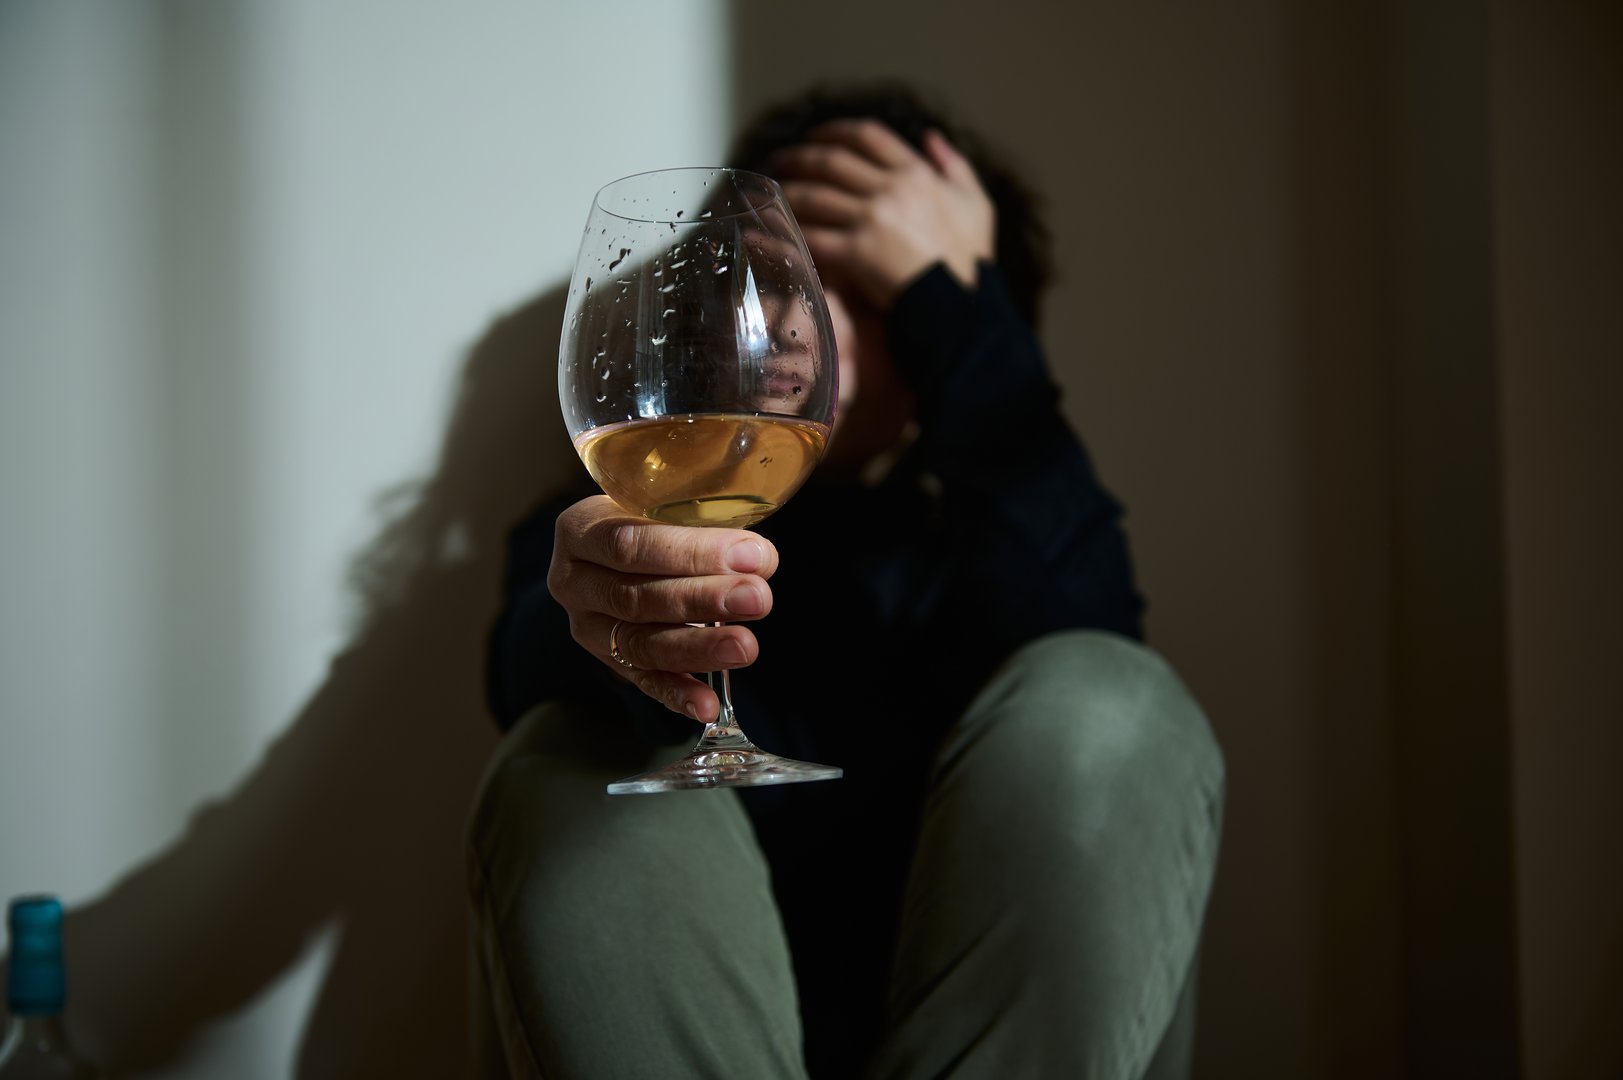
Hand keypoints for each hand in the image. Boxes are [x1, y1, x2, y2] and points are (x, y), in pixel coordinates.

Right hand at [546, 496, 777, 722]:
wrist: (614, 546)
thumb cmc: (647, 517)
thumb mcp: (657, 501)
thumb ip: (698, 521)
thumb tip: (759, 558)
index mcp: (580, 530)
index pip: (629, 544)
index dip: (692, 552)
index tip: (751, 555)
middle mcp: (573, 581)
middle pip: (636, 596)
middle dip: (703, 599)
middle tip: (757, 598)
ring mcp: (587, 627)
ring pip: (641, 642)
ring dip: (698, 648)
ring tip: (744, 646)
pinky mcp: (607, 661)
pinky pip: (642, 681)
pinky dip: (676, 693)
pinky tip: (707, 705)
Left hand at [771, 119, 994, 308]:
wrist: (961, 306)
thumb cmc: (970, 262)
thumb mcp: (976, 205)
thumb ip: (954, 166)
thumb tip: (931, 136)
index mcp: (917, 174)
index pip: (869, 136)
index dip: (836, 131)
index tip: (814, 135)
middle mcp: (891, 189)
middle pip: (832, 160)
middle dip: (798, 156)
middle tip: (777, 159)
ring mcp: (872, 219)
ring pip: (815, 195)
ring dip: (786, 191)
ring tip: (767, 194)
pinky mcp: (856, 253)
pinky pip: (810, 236)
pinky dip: (784, 233)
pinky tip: (766, 233)